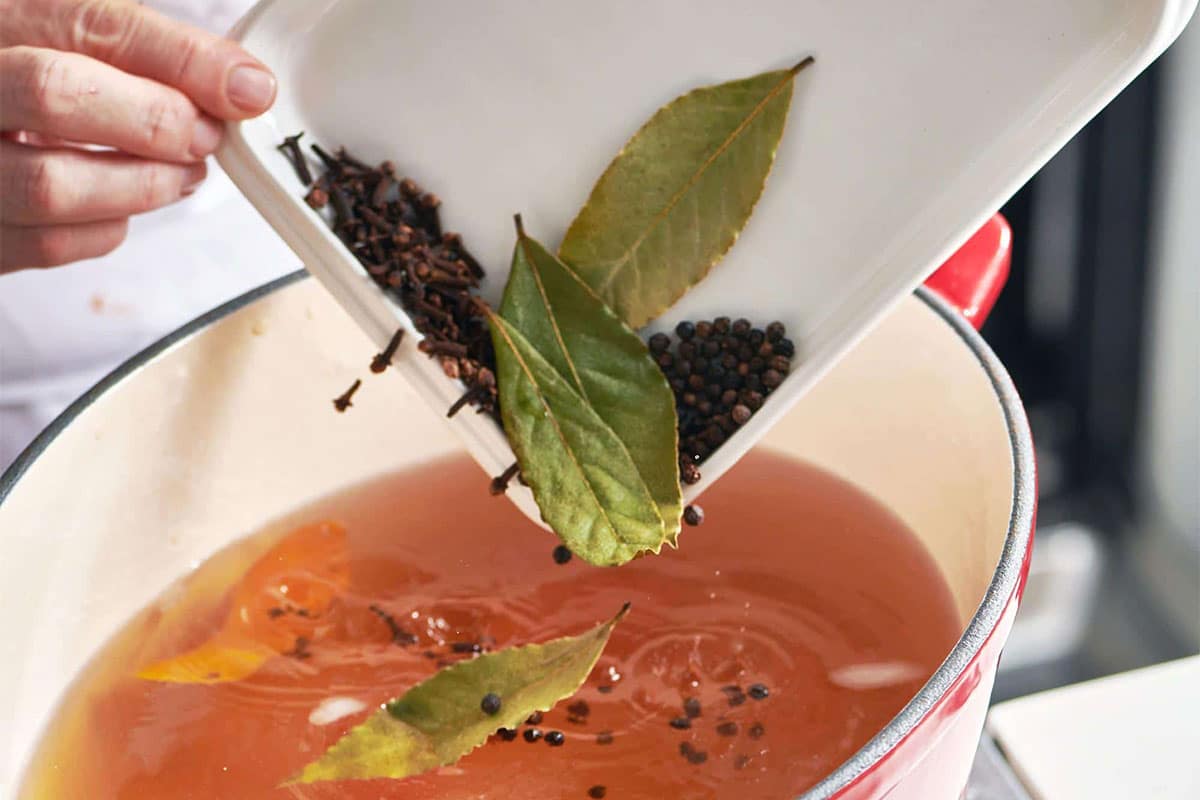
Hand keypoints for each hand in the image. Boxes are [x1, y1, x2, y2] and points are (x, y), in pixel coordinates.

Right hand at [0, 0, 276, 273]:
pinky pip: (51, 243)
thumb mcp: (82, 46)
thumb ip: (157, 57)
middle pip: (54, 93)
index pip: (88, 26)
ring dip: (143, 184)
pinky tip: (122, 203)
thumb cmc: (34, 84)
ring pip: (52, 184)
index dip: (180, 60)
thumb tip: (249, 87)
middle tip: (204, 137)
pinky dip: (108, 227)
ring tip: (181, 174)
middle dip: (154, 122)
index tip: (245, 90)